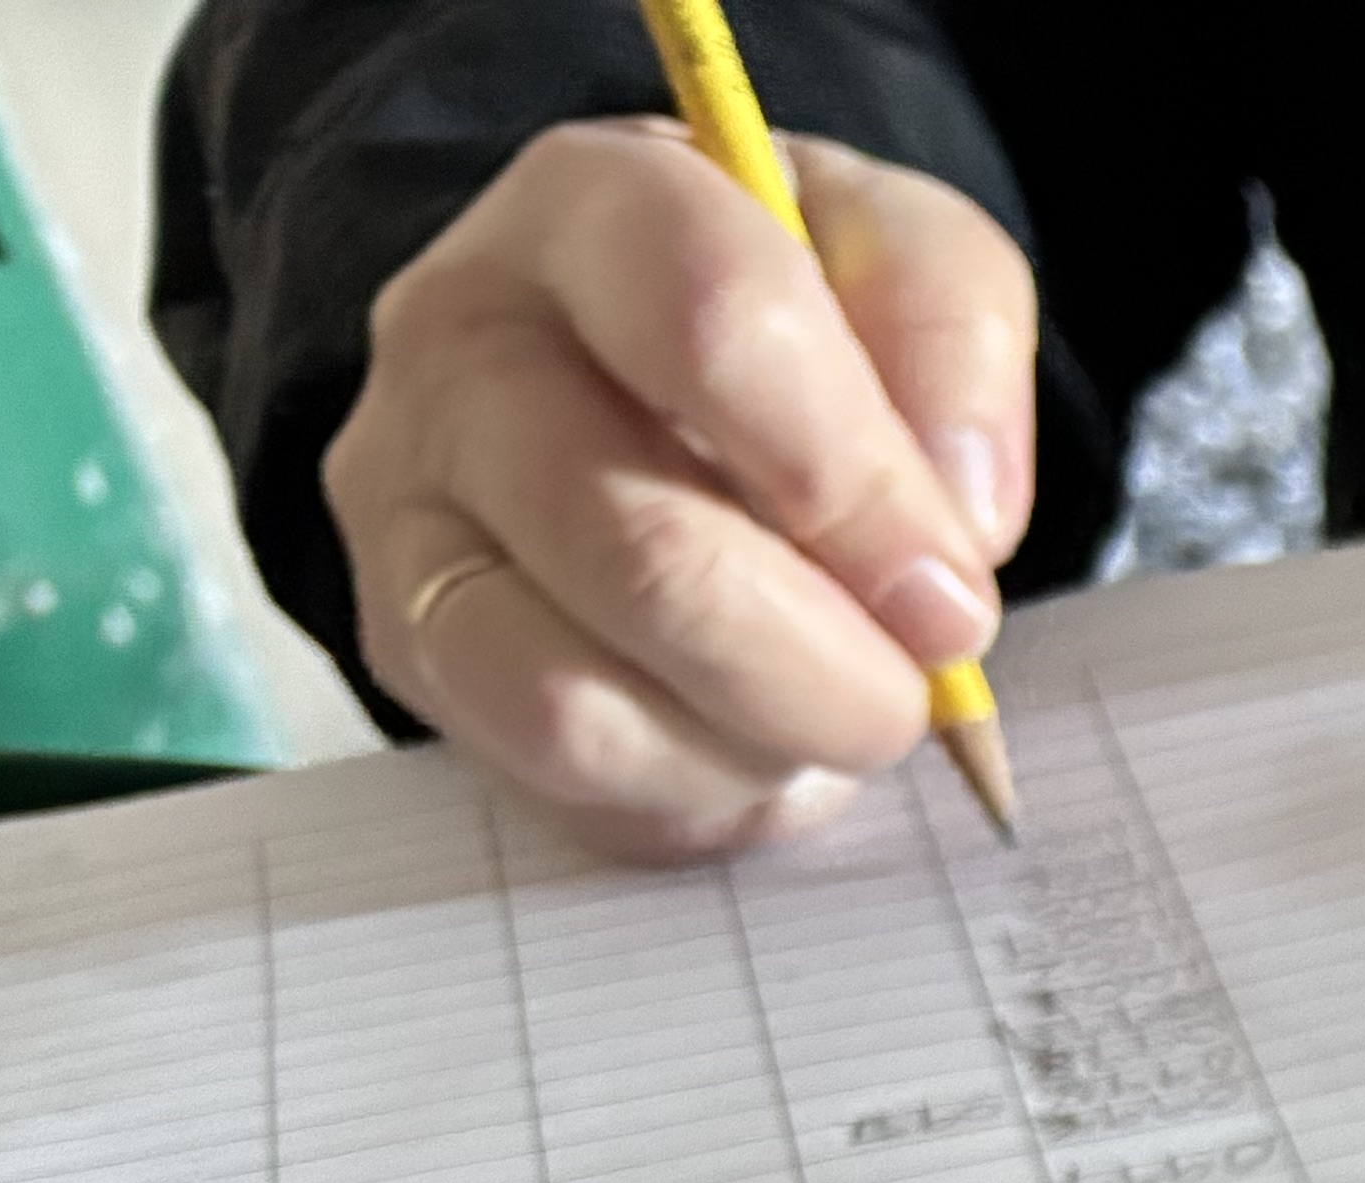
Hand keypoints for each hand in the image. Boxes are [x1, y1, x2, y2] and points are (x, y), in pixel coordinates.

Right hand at [327, 119, 1031, 861]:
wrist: (645, 388)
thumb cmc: (788, 327)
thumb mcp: (901, 265)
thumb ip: (954, 340)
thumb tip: (955, 519)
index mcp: (593, 209)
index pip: (712, 321)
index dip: (858, 488)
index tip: (951, 594)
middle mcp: (460, 346)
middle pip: (643, 551)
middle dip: (828, 666)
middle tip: (912, 681)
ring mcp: (409, 508)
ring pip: (574, 698)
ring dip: (756, 742)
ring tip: (823, 707)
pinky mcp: (414, 647)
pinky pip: (563, 775)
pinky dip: (696, 792)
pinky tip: (744, 738)